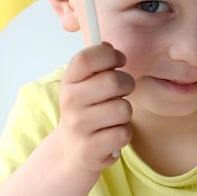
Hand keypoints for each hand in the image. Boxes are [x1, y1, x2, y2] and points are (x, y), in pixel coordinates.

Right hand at [56, 42, 134, 172]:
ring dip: (125, 112)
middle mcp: (70, 102)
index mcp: (69, 81)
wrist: (71, 150)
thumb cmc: (87, 110)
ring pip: (123, 109)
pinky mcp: (90, 148)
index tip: (119, 60)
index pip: (87, 58)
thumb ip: (97, 63)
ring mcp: (79, 126)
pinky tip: (111, 134)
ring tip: (113, 116)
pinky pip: (124, 133)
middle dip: (127, 84)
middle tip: (122, 91)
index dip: (109, 55)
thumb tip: (108, 45)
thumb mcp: (85, 84)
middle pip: (114, 82)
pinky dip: (123, 133)